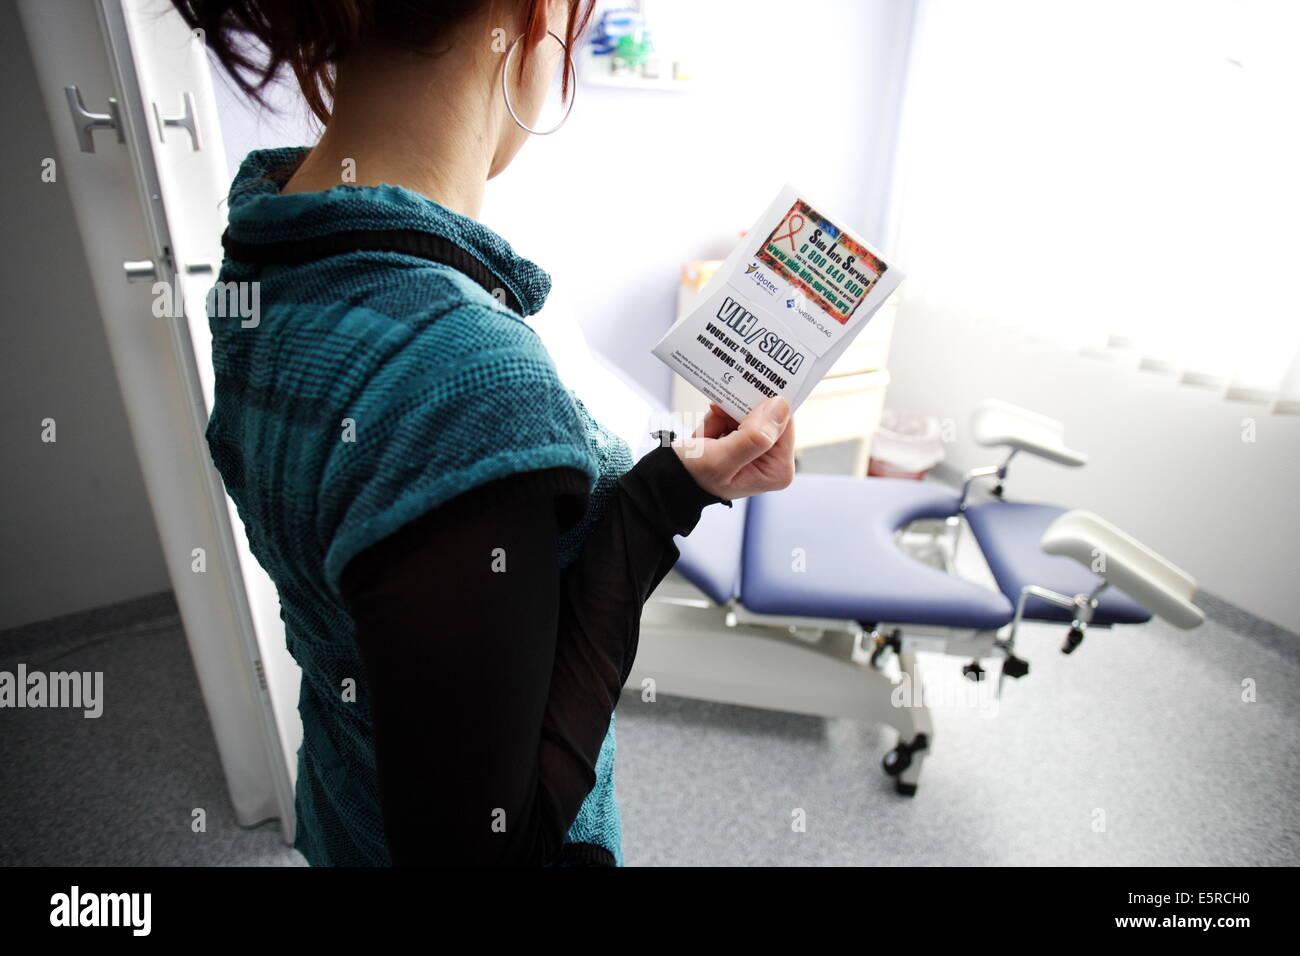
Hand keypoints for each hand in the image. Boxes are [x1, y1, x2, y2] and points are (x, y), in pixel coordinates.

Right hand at [673, 397, 795, 500]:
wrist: (670, 478)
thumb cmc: (693, 477)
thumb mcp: (720, 460)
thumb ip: (752, 437)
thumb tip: (780, 406)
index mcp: (778, 471)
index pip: (785, 423)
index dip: (761, 407)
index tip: (736, 404)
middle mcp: (774, 461)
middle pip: (767, 415)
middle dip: (736, 414)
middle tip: (716, 421)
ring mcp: (761, 450)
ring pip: (749, 411)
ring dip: (723, 417)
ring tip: (708, 437)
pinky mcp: (747, 440)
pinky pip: (738, 414)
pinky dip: (718, 418)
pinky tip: (707, 436)